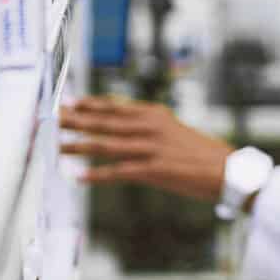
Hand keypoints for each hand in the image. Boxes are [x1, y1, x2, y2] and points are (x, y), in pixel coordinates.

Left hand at [59, 96, 231, 201]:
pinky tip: (78, 176)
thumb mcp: (175, 131)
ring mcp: (151, 148)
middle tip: (50, 120)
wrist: (229, 171)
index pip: (114, 106)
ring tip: (56, 147)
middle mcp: (151, 127)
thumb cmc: (202, 154)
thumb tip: (123, 129)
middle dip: (74, 121)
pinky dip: (95, 175)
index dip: (88, 105)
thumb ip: (149, 128)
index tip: (68, 103)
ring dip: (77, 146)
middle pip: (103, 122)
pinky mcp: (154, 169)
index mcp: (155, 114)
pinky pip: (117, 172)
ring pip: (105, 145)